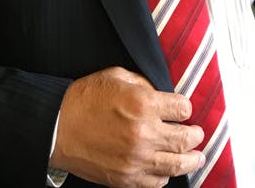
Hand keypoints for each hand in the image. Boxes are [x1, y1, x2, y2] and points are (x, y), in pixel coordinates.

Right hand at [50, 66, 203, 187]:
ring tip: (196, 157)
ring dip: (191, 160)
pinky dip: (166, 175)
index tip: (184, 110)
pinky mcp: (126, 177)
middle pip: (185, 139)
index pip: (183, 109)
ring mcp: (136, 159)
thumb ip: (142, 84)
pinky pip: (156, 181)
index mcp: (143, 103)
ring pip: (177, 164)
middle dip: (195, 135)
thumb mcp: (115, 76)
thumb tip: (160, 95)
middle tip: (197, 134)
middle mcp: (144, 133)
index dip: (185, 108)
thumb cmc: (83, 99)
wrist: (57, 125)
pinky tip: (167, 169)